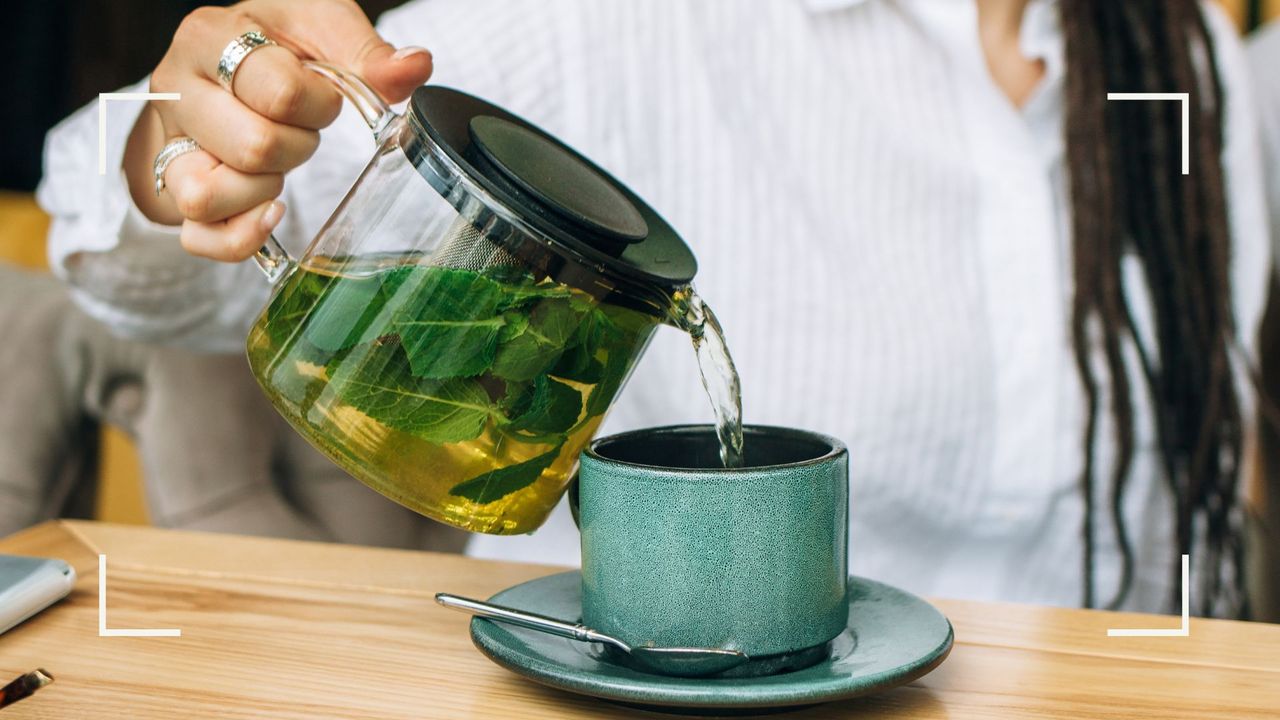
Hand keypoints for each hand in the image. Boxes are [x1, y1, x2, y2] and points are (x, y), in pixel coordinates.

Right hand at [123, 0, 431, 260]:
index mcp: (211, 37)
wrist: (222, 61)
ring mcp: (167, 144)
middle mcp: (176, 90)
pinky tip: (270, 213)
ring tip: (276, 163)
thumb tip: (414, 68)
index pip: (281, 93)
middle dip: (297, 147)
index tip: (320, 96)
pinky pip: (198, 237)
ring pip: (207, 195)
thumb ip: (366, 51)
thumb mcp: (318, 26)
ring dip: (262, 189)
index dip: (319, 105)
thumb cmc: (274, 44)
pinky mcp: (170, 191)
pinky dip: (241, 237)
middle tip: (300, 130)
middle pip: (252, 148)